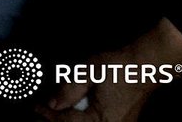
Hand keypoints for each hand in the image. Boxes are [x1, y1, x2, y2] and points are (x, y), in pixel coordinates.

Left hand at [36, 65, 153, 121]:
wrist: (145, 65)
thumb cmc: (119, 67)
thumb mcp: (88, 73)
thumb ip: (69, 90)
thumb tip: (52, 105)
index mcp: (103, 120)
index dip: (48, 116)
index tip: (35, 107)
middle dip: (58, 121)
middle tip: (40, 113)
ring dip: (70, 120)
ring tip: (53, 114)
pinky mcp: (121, 121)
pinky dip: (82, 118)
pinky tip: (71, 112)